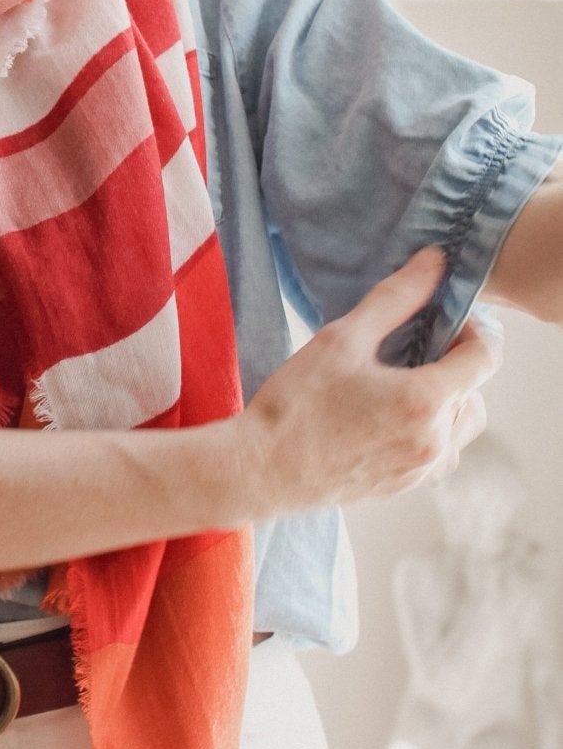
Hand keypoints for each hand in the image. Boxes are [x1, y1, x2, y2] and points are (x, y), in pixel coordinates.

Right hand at [234, 247, 502, 522]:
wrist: (261, 470)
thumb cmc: (296, 405)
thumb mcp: (342, 338)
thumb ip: (396, 297)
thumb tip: (434, 262)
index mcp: (425, 401)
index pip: (486, 358)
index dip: (473, 329)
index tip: (442, 320)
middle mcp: (435, 441)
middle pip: (477, 393)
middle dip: (457, 366)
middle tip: (416, 349)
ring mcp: (421, 469)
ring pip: (462, 427)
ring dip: (448, 401)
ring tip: (402, 383)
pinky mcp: (404, 486)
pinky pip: (440, 454)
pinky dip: (431, 430)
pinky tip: (388, 416)